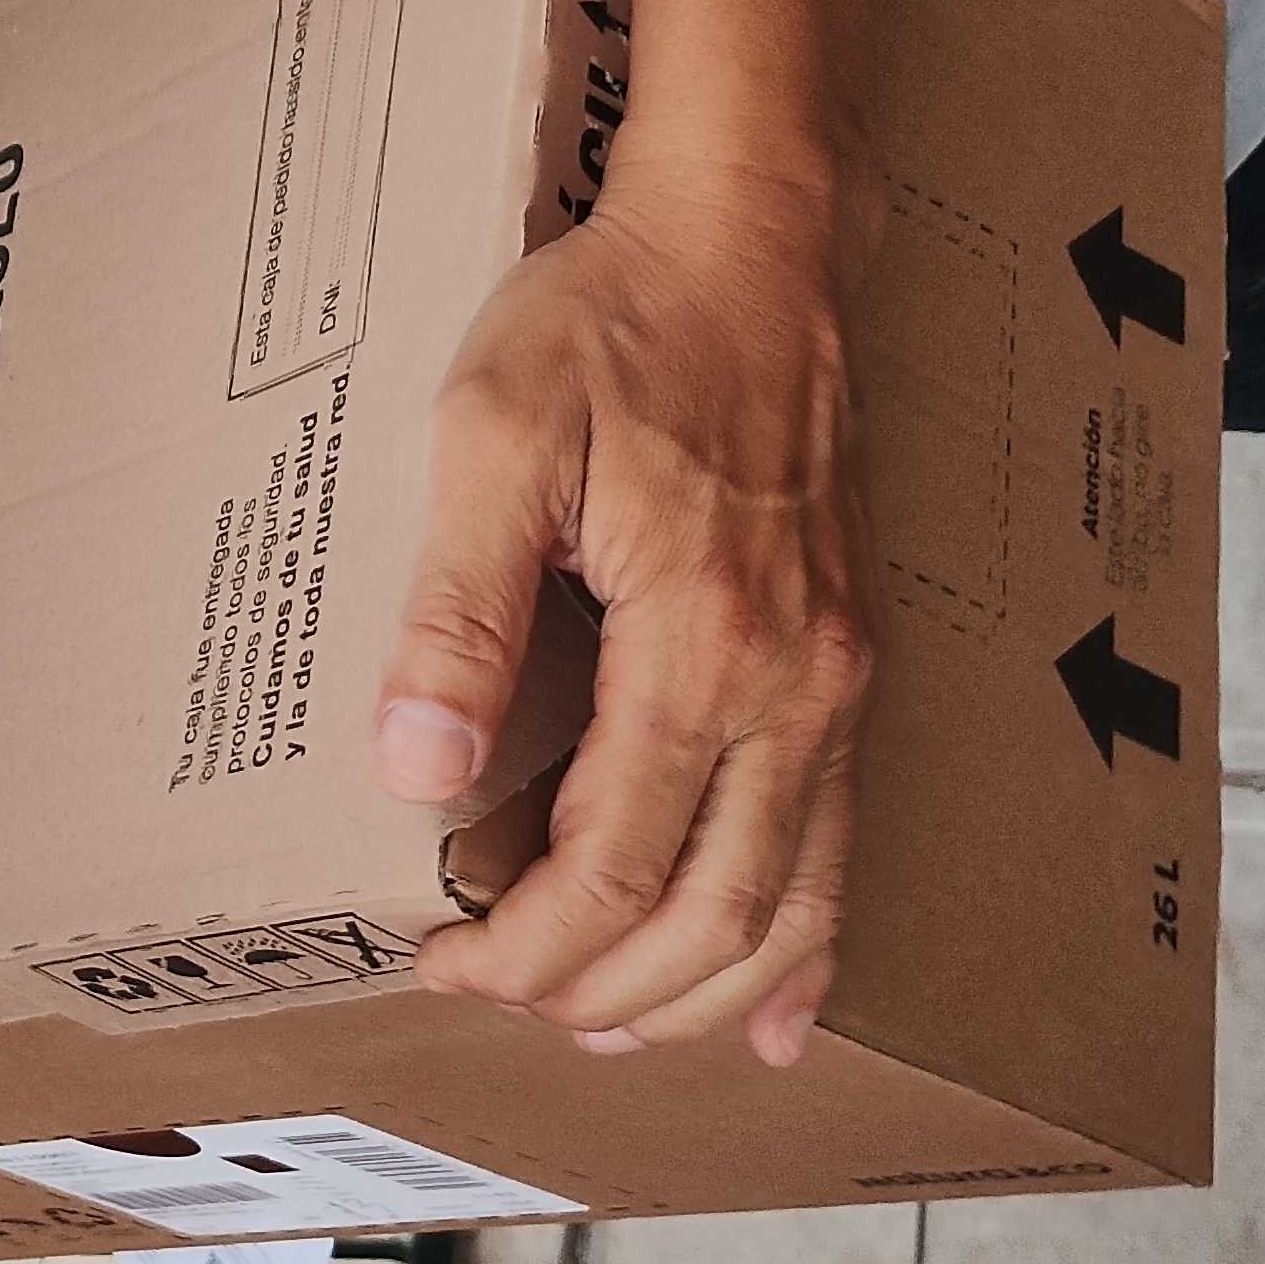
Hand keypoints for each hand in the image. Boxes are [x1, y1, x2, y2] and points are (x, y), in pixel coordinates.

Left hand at [371, 163, 878, 1066]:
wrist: (749, 234)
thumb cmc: (612, 323)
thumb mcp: (491, 438)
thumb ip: (455, 611)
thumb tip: (414, 772)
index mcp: (701, 647)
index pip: (611, 870)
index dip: (524, 948)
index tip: (439, 960)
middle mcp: (795, 686)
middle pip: (713, 916)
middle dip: (601, 991)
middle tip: (500, 1000)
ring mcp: (839, 679)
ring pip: (795, 901)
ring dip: (702, 992)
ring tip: (608, 1029)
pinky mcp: (850, 658)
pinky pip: (846, 836)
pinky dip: (812, 941)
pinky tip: (787, 1008)